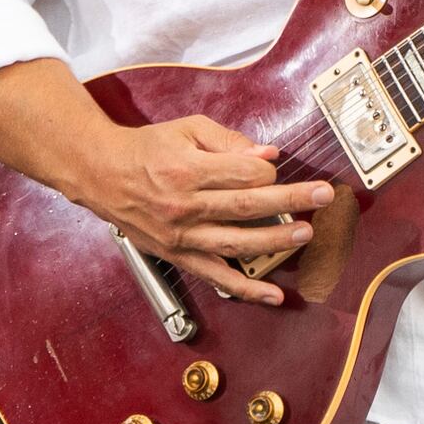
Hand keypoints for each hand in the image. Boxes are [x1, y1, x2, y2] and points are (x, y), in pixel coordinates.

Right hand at [56, 110, 326, 306]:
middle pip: (248, 206)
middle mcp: (184, 205)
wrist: (99, 173)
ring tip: (305, 233)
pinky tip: (273, 295)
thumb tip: (268, 156)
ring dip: (276, 241)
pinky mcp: (177, 255)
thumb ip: (228, 141)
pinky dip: (246, 289)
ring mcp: (181, 235)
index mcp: (187, 168)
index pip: (244, 173)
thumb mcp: (186, 129)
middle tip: (324, 196)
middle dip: (292, 201)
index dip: (268, 170)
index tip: (277, 167)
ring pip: (237, 243)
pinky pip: (216, 276)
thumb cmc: (145, 148)